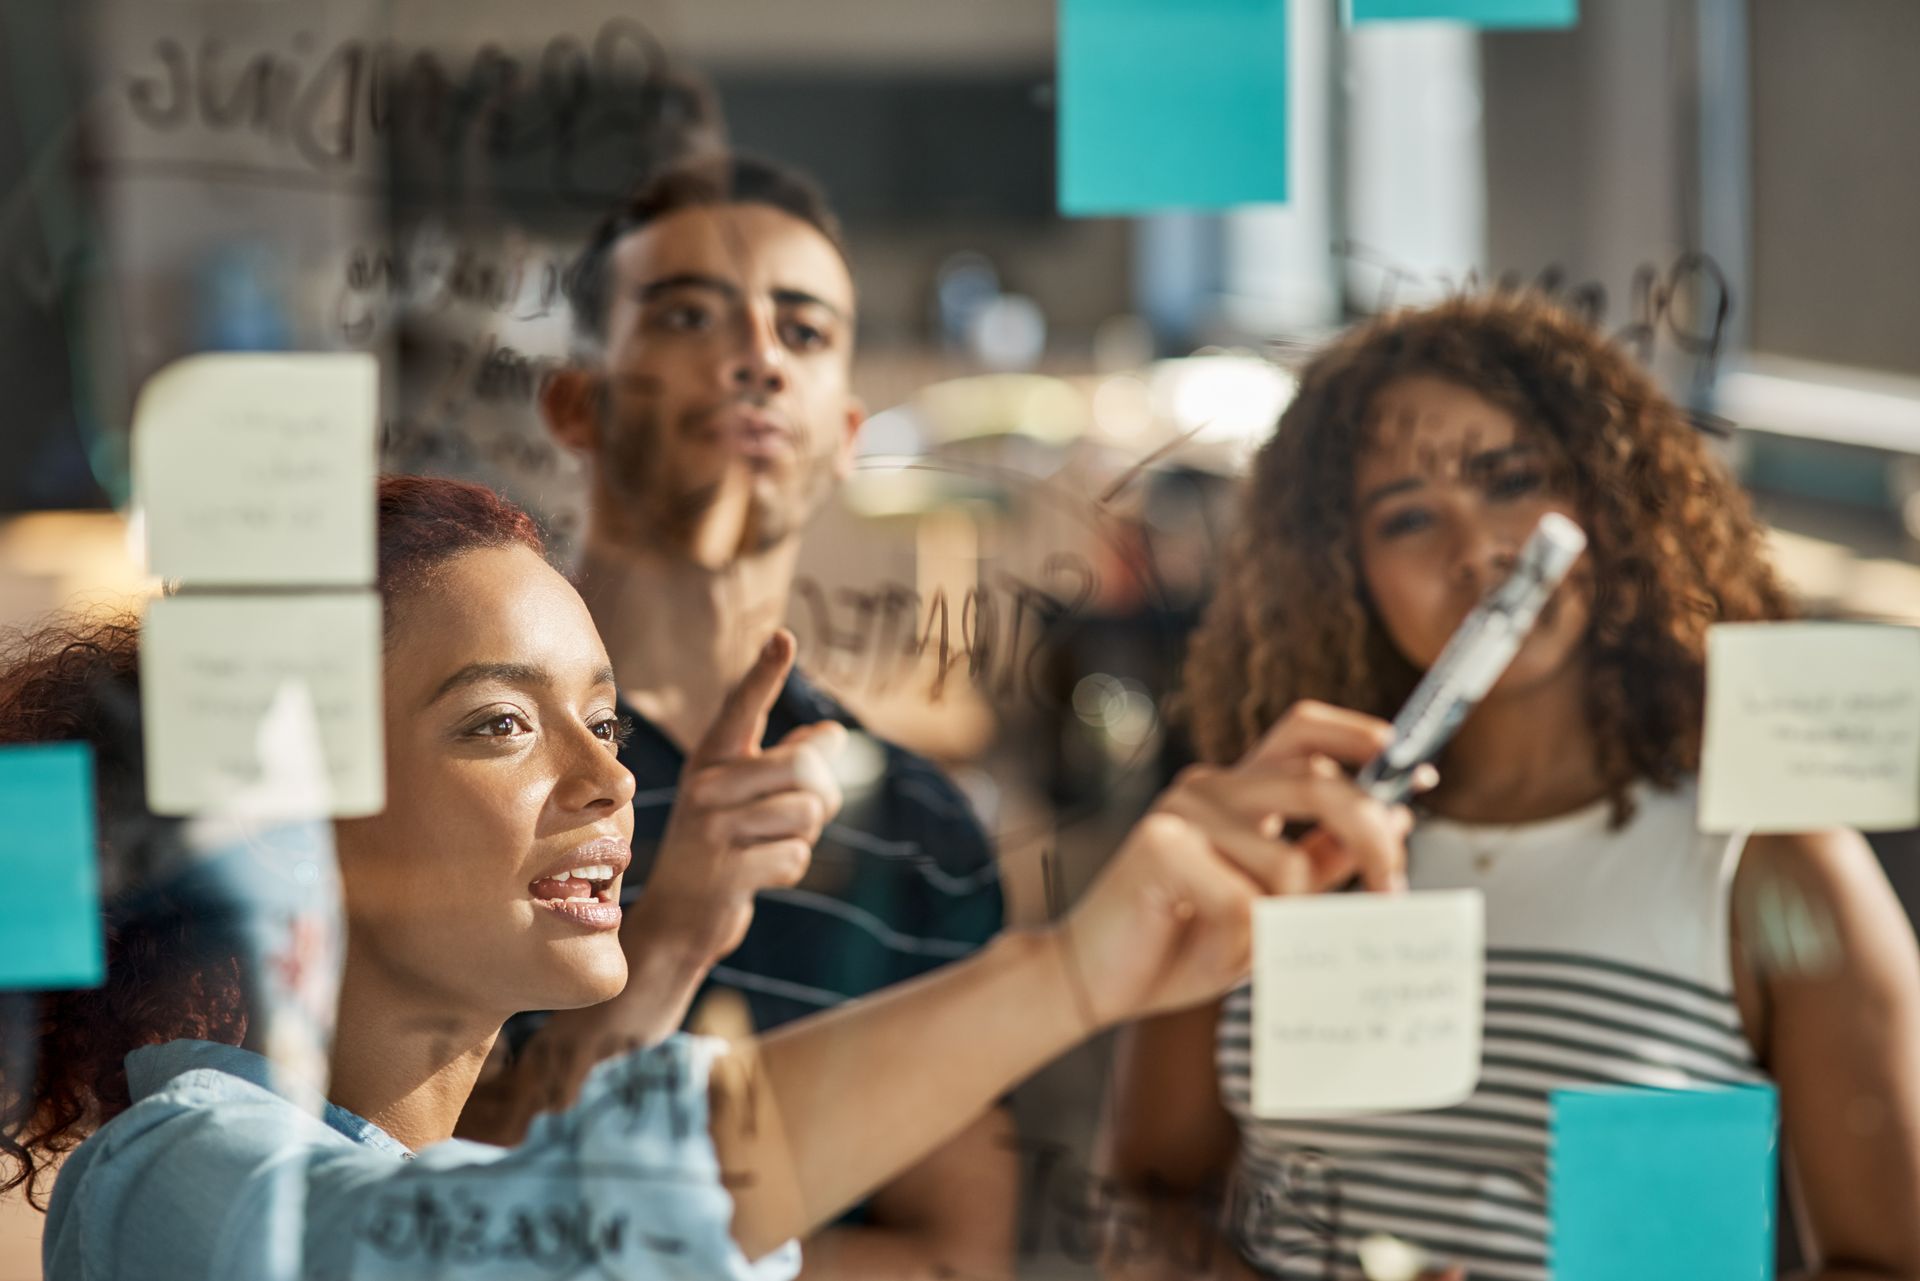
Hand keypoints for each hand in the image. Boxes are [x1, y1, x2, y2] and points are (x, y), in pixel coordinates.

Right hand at [623, 629, 846, 969]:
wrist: (677, 919)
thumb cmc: (722, 848)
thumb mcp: (743, 800)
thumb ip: (785, 764)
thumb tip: (833, 734)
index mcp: (712, 760)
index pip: (743, 707)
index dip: (765, 673)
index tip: (784, 637)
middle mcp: (707, 786)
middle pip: (804, 766)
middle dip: (823, 793)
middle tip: (806, 813)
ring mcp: (713, 828)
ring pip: (808, 813)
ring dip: (806, 836)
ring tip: (772, 845)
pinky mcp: (726, 871)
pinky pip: (796, 856)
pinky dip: (790, 869)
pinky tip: (758, 875)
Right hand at [1056, 701, 1414, 1028]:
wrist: (1098, 980)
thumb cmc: (1179, 941)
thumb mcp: (1270, 904)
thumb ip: (1321, 859)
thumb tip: (1391, 821)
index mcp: (1235, 790)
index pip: (1303, 729)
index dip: (1362, 737)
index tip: (1415, 769)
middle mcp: (1210, 786)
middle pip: (1318, 779)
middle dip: (1371, 834)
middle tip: (1393, 890)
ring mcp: (1182, 811)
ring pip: (1289, 864)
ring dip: (1286, 923)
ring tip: (1246, 945)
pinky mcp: (1160, 847)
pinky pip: (1246, 904)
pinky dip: (1244, 944)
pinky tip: (1211, 948)